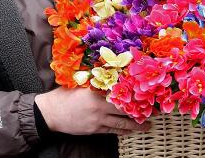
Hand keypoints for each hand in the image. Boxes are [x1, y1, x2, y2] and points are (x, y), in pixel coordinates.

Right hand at [34, 87, 150, 134]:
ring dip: (135, 125)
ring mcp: (98, 120)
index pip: (120, 93)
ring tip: (148, 125)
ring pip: (121, 124)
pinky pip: (112, 131)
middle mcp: (100, 107)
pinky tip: (131, 131)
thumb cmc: (65, 95)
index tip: (147, 94)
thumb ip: (97, 80)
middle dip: (140, 111)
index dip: (135, 95)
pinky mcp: (94, 130)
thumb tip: (113, 72)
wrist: (50, 113)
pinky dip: (123, 131)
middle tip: (154, 112)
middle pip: (124, 110)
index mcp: (97, 92)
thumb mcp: (81, 83)